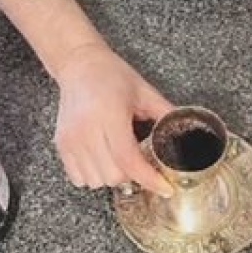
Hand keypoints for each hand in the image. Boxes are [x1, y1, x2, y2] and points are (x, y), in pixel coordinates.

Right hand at [52, 44, 174, 197]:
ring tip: (117, 158)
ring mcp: (71, 140)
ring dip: (112, 176)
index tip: (165, 188)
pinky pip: (79, 179)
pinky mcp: (62, 145)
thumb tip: (189, 134)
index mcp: (109, 115)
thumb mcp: (144, 92)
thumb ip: (166, 114)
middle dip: (131, 175)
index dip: (149, 178)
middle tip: (138, 160)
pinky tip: (101, 160)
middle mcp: (86, 130)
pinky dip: (94, 177)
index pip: (129, 159)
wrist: (78, 64)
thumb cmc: (110, 75)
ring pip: (96, 181)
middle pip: (113, 175)